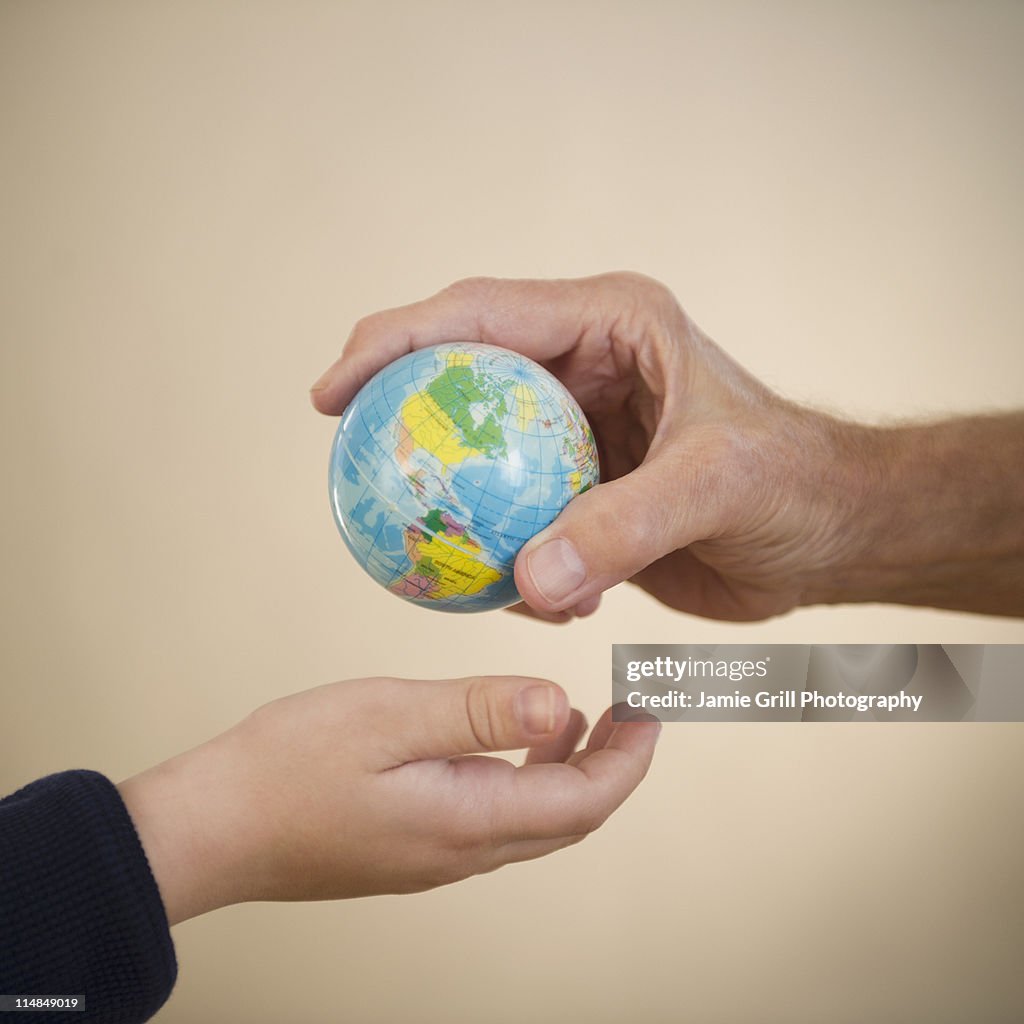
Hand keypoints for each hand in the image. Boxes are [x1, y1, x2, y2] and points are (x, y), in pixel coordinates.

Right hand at [118, 675, 659, 924]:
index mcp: (469, 820)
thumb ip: (479, 711)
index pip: (584, 801)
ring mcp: (437, 857)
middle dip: (613, 766)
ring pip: (534, 819)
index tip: (653, 710)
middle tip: (634, 712)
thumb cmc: (289, 766)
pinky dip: (524, 779)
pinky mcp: (412, 848)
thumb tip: (561, 704)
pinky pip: (495, 819)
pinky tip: (505, 741)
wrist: (213, 829)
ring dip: (570, 772)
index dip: (630, 758)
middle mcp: (464, 851)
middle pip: (569, 817)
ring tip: (581, 716)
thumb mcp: (389, 716)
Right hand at [310, 273, 871, 621]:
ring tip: (398, 526)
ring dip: (444, 488)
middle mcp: (586, 366)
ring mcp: (580, 429)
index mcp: (611, 325)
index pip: (480, 314)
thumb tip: (527, 579)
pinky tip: (498, 588)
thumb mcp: (716, 488)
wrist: (830, 537)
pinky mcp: (583, 488)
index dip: (395, 341)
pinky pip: (513, 510)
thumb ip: (624, 527)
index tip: (333, 391)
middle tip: (340, 447)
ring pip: (479, 449)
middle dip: (396, 402)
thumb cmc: (793, 486)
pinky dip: (495, 547)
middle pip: (461, 370)